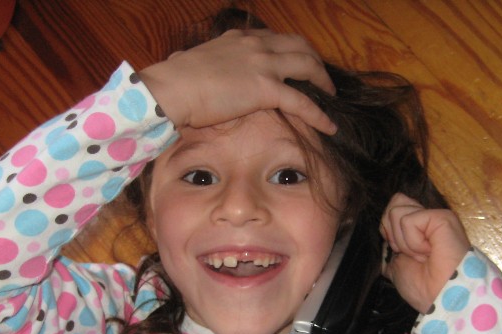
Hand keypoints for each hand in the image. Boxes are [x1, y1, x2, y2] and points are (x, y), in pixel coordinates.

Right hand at [138, 29, 336, 133]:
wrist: (171, 88)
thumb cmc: (174, 80)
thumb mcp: (191, 61)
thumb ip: (199, 61)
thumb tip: (182, 64)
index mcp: (238, 39)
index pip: (274, 38)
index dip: (290, 49)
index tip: (296, 62)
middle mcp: (255, 45)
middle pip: (299, 45)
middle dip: (314, 60)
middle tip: (320, 76)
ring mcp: (263, 64)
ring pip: (307, 66)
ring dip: (323, 80)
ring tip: (330, 95)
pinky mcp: (266, 88)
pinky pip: (302, 101)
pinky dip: (319, 115)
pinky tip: (329, 126)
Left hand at [380, 193, 470, 312]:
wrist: (440, 298)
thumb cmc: (424, 288)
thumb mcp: (397, 267)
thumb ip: (391, 251)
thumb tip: (384, 241)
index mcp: (419, 230)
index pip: (393, 209)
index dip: (387, 230)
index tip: (399, 252)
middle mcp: (428, 220)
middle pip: (394, 203)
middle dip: (393, 233)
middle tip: (411, 254)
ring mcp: (435, 217)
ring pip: (396, 211)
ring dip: (404, 241)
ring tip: (422, 255)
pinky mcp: (442, 217)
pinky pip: (408, 221)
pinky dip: (412, 242)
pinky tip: (428, 252)